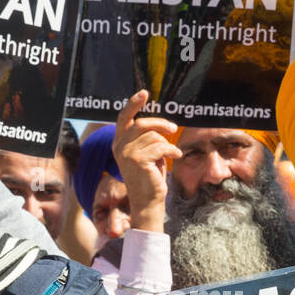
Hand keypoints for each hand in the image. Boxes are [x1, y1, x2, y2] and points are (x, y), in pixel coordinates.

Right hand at [113, 90, 179, 232]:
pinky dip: (172, 150)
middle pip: (142, 124)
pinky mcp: (138, 161)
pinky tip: (175, 157)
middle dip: (160, 123)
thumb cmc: (149, 177)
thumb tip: (159, 121)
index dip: (133, 104)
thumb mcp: (146, 153)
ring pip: (154, 136)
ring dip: (167, 144)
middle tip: (173, 128)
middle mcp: (119, 147)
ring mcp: (127, 154)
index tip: (144, 93)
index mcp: (118, 143)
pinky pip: (160, 146)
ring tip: (171, 153)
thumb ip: (145, 137)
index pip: (124, 118)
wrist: (148, 201)